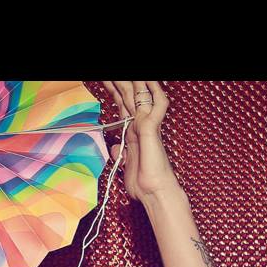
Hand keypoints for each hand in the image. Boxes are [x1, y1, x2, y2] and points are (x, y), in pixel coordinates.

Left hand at [102, 81, 179, 198]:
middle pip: (128, 97)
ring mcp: (148, 125)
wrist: (153, 191)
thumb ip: (121, 153)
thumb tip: (116, 146)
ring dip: (134, 82)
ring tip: (123, 74)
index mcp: (133, 132)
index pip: (122, 106)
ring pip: (142, 95)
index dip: (114, 94)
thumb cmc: (142, 182)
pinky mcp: (152, 127)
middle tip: (109, 76)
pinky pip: (158, 103)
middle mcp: (141, 125)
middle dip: (119, 85)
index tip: (107, 83)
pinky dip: (155, 90)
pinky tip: (149, 80)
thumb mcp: (125, 164)